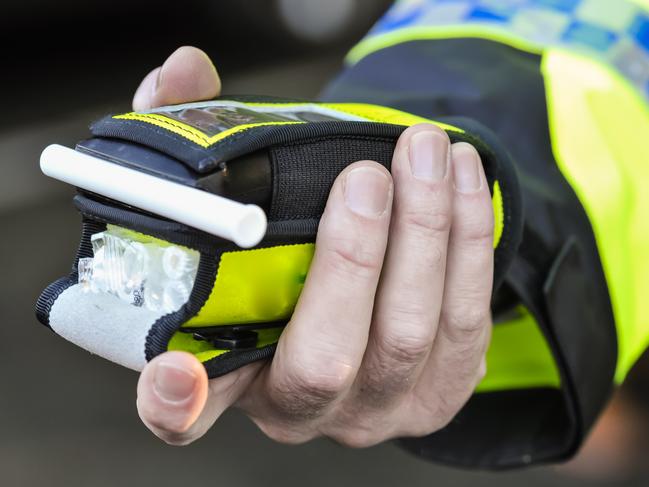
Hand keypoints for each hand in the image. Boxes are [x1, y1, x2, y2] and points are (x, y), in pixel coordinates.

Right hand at [134, 46, 493, 446]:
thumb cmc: (283, 246)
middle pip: (326, 359)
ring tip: (426, 151)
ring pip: (411, 334)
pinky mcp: (440, 389)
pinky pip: (466, 320)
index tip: (177, 371)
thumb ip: (197, 138)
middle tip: (366, 176)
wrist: (356, 282)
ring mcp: (376, 406)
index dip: (173, 401)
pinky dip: (468, 242)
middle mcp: (301, 406)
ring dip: (426, 232)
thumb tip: (184, 72)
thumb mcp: (233, 198)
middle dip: (353, 259)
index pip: (182, 413)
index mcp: (229, 372)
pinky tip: (462, 180)